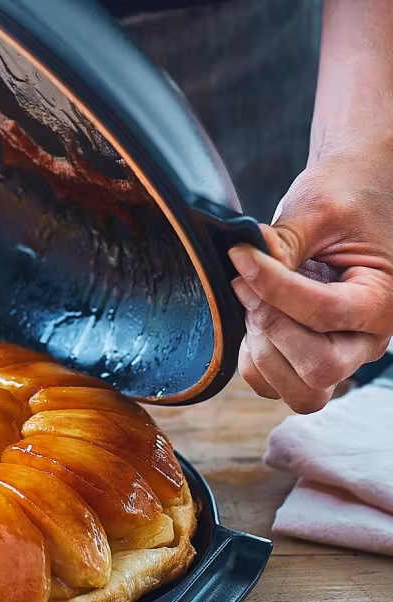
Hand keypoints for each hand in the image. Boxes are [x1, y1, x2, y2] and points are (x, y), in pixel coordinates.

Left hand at [229, 140, 392, 412]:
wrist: (354, 195)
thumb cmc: (346, 197)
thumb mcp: (318, 210)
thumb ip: (284, 243)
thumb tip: (244, 265)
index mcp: (384, 301)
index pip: (323, 313)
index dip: (272, 287)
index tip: (240, 255)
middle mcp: (367, 339)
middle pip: (318, 369)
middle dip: (271, 327)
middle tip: (247, 283)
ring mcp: (340, 354)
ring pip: (297, 389)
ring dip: (261, 348)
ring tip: (251, 299)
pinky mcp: (308, 357)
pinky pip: (273, 383)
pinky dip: (252, 357)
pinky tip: (250, 314)